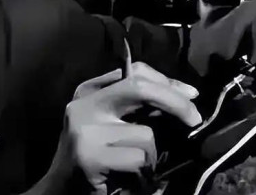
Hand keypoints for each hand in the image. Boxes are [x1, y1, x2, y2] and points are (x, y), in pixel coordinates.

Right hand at [63, 63, 200, 193]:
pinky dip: (144, 172)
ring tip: (139, 166)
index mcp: (88, 91)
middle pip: (139, 87)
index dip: (166, 81)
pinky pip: (138, 159)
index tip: (190, 94)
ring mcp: (85, 130)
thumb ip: (136, 106)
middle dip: (175, 101)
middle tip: (195, 118)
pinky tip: (130, 179)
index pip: (134, 72)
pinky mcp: (90, 157)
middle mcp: (84, 105)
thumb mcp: (108, 123)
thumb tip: (186, 94)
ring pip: (145, 133)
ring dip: (153, 155)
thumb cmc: (92, 156)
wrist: (60, 190)